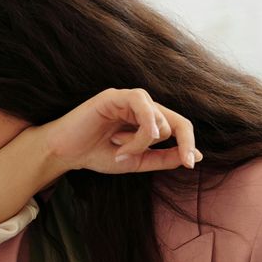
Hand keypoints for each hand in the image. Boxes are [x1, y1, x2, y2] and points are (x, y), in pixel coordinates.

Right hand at [34, 88, 201, 174]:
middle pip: (174, 123)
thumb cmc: (96, 155)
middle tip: (126, 156)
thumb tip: (196, 156)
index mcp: (148, 119)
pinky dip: (140, 128)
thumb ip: (163, 158)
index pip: (181, 126)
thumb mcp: (136, 162)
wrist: (65, 153)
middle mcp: (142, 106)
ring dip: (140, 142)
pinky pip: (143, 107)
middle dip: (155, 147)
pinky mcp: (115, 96)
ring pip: (158, 120)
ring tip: (117, 147)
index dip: (188, 144)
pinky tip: (121, 139)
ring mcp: (129, 98)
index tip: (189, 165)